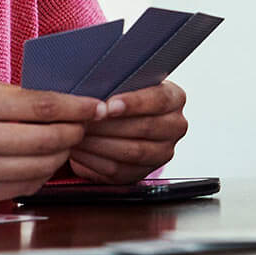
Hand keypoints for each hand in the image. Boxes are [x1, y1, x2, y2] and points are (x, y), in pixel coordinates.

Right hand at [0, 75, 104, 204]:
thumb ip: (11, 96)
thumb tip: (58, 103)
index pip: (43, 106)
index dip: (77, 108)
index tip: (99, 107)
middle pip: (48, 140)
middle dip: (75, 133)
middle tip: (86, 127)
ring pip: (39, 167)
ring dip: (60, 156)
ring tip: (65, 144)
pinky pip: (21, 187)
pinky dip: (39, 176)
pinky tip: (41, 163)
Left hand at [67, 81, 187, 183]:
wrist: (127, 118)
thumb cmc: (126, 95)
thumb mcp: (130, 83)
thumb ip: (122, 83)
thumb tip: (97, 88)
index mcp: (175, 98)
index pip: (159, 100)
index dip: (133, 103)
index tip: (109, 105)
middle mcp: (175, 126)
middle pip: (145, 127)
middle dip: (110, 124)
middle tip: (86, 120)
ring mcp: (163, 152)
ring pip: (132, 151)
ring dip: (101, 143)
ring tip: (80, 133)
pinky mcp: (144, 172)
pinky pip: (120, 171)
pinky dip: (96, 161)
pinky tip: (81, 151)